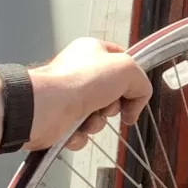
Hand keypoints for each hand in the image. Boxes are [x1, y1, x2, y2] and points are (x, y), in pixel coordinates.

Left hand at [25, 37, 150, 150]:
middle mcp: (80, 72)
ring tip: (86, 119)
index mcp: (93, 51)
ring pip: (99, 116)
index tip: (133, 92)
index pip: (123, 62)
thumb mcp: (127, 70)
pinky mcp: (60, 119)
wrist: (45, 108)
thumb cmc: (80, 82)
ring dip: (97, 123)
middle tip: (106, 104)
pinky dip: (80, 135)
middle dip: (114, 106)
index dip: (132, 79)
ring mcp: (69, 96)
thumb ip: (142, 83)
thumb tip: (136, 103)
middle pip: (113, 93)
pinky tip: (73, 130)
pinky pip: (81, 132)